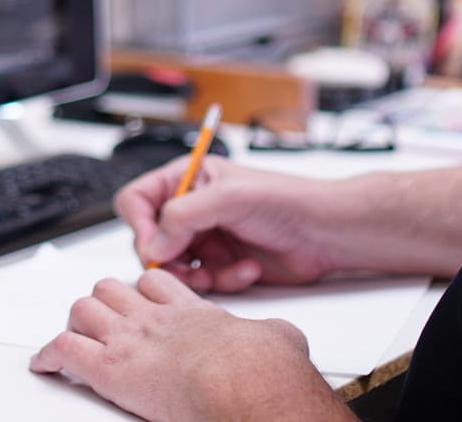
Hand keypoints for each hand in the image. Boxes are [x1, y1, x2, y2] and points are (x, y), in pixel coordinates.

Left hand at [29, 269, 343, 421]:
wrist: (244, 382)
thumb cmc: (262, 367)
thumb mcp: (278, 337)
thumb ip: (273, 333)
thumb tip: (285, 337)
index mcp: (190, 312)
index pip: (154, 283)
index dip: (143, 290)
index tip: (141, 300)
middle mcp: (154, 319)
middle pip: (111, 288)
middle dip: (104, 303)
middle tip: (104, 321)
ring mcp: (129, 340)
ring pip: (83, 309)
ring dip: (77, 324)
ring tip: (77, 338)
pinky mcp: (109, 369)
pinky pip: (62, 349)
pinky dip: (49, 356)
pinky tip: (46, 364)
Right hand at [115, 156, 338, 292]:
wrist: (323, 233)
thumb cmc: (286, 200)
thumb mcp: (230, 197)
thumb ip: (184, 215)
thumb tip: (155, 243)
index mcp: (187, 179)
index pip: (137, 200)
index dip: (140, 225)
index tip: (156, 246)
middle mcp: (192, 209)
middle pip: (151, 240)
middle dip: (170, 259)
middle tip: (190, 267)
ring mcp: (206, 238)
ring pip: (174, 268)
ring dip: (196, 275)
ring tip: (221, 270)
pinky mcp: (221, 264)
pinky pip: (202, 282)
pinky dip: (222, 281)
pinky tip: (247, 269)